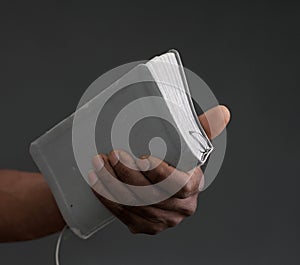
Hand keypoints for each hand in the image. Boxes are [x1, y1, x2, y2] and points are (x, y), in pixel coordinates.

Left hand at [88, 105, 229, 234]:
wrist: (166, 188)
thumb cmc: (178, 162)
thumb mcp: (191, 144)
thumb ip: (205, 127)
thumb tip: (223, 112)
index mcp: (193, 187)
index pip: (179, 184)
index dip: (160, 173)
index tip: (142, 156)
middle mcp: (180, 208)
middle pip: (151, 195)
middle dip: (128, 175)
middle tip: (112, 155)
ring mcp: (163, 220)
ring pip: (134, 206)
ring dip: (112, 185)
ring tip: (98, 164)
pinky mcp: (146, 226)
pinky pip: (125, 216)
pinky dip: (108, 199)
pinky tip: (97, 184)